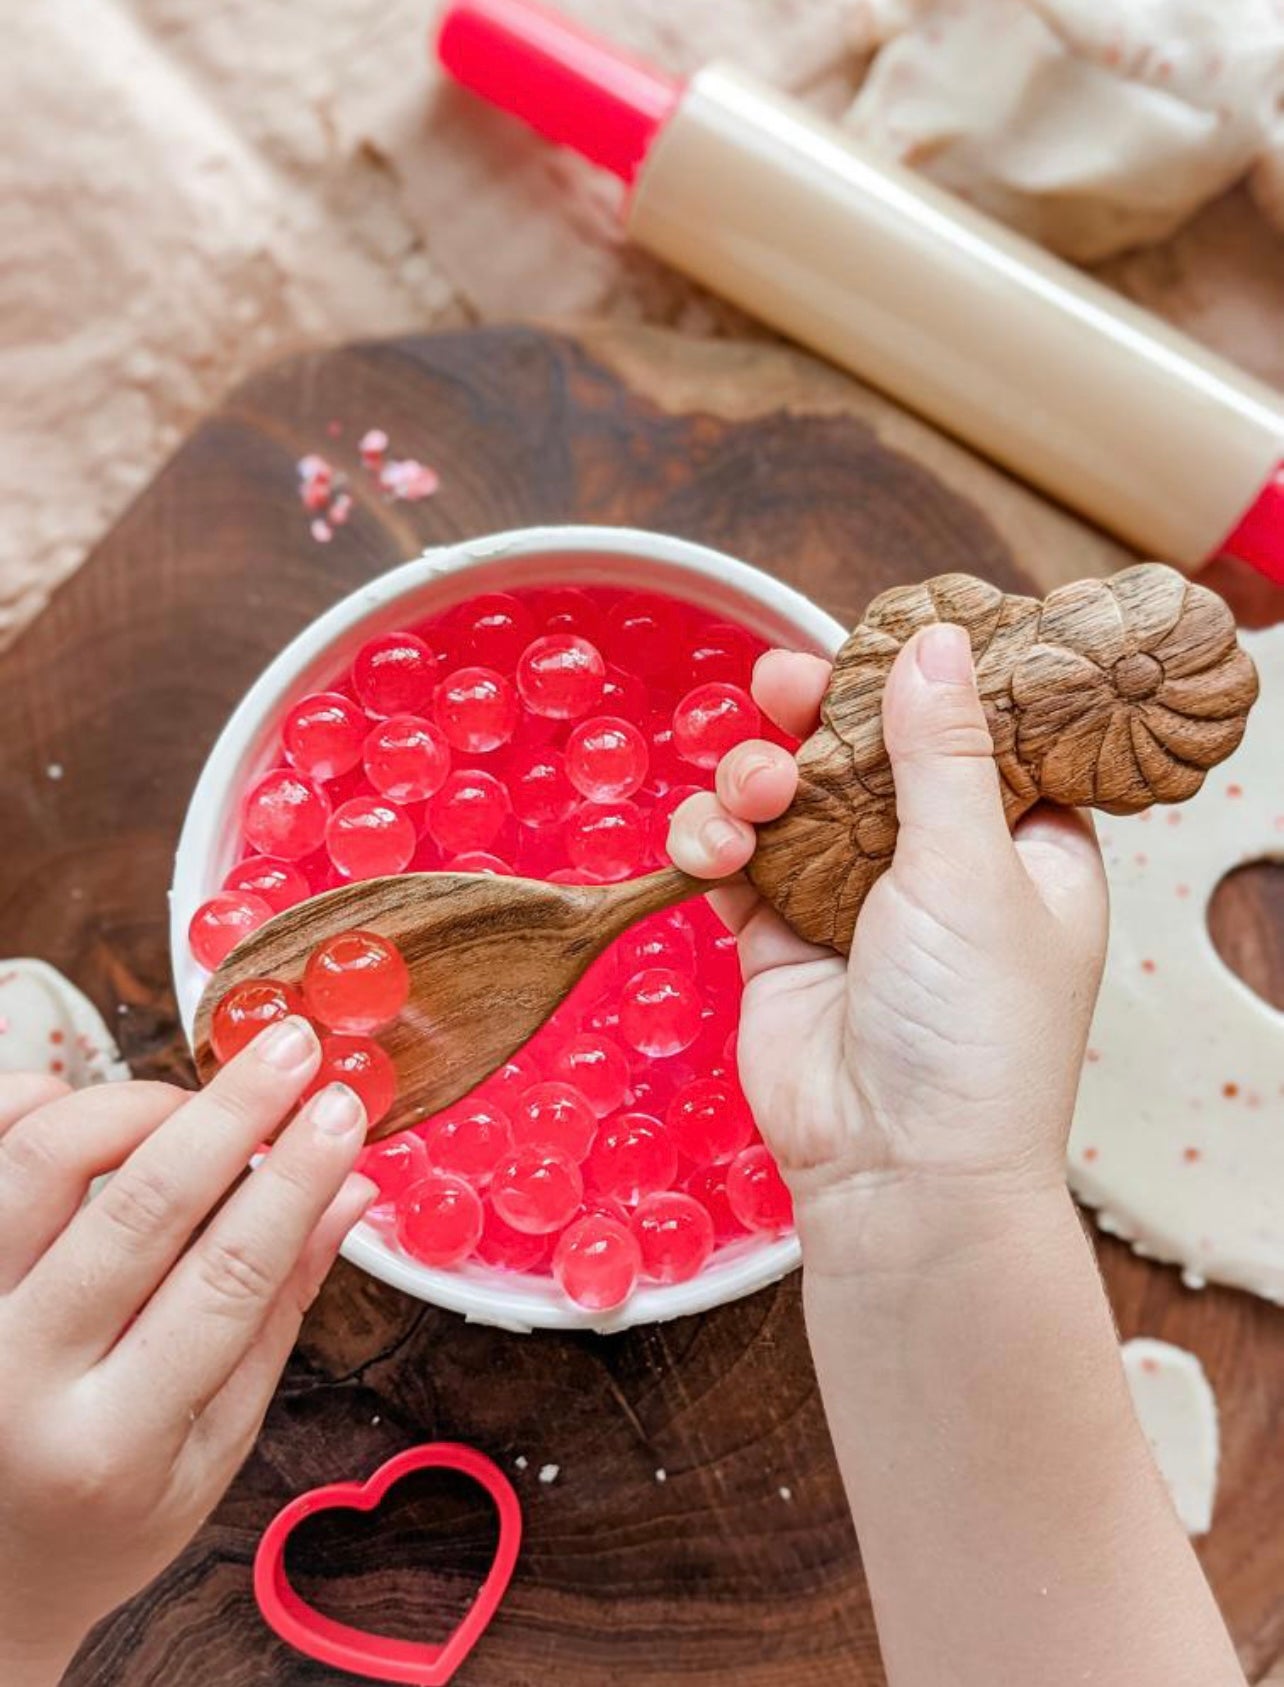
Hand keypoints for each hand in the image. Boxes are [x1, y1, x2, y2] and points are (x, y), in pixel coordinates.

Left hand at [0, 1021, 375, 1684]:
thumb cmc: (103, 1518)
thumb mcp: (211, 1451)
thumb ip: (276, 1316)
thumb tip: (349, 1193)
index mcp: (113, 1444)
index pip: (226, 1278)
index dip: (293, 1181)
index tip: (342, 1112)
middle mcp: (14, 1379)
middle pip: (135, 1206)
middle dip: (230, 1112)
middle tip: (291, 1049)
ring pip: (40, 1162)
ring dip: (135, 1102)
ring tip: (191, 1103)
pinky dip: (32, 1104)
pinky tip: (82, 1102)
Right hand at [668, 623, 1107, 1271]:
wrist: (898, 1171)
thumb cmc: (972, 1034)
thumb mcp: (973, 871)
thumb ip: (941, 751)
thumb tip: (938, 641)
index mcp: (1020, 846)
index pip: (977, 732)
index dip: (929, 681)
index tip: (884, 637)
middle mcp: (936, 865)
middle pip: (869, 752)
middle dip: (822, 715)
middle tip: (784, 682)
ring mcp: (851, 900)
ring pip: (791, 797)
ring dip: (759, 777)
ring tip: (757, 793)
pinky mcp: (777, 937)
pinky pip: (736, 859)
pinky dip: (715, 840)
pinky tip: (716, 848)